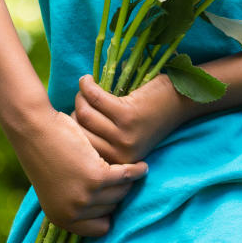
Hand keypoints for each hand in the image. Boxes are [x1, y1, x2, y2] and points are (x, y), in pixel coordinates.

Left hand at [9, 108, 148, 236]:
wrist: (34, 130)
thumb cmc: (45, 154)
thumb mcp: (55, 188)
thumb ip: (76, 204)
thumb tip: (107, 212)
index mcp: (61, 218)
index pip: (100, 229)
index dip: (108, 214)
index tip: (115, 201)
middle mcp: (72, 212)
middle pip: (112, 208)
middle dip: (117, 192)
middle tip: (121, 177)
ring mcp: (84, 196)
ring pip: (121, 192)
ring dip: (128, 180)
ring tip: (132, 169)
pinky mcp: (96, 178)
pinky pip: (126, 176)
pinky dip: (136, 170)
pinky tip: (141, 165)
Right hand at [72, 74, 191, 164]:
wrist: (179, 100)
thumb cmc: (149, 115)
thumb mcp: (123, 136)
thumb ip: (99, 140)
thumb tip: (62, 133)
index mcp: (118, 162)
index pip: (81, 147)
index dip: (72, 128)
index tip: (72, 113)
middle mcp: (120, 155)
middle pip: (78, 131)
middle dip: (75, 110)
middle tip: (81, 98)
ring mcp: (123, 137)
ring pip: (84, 113)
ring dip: (81, 96)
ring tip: (85, 88)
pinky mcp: (127, 116)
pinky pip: (95, 99)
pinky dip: (87, 86)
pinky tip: (88, 80)